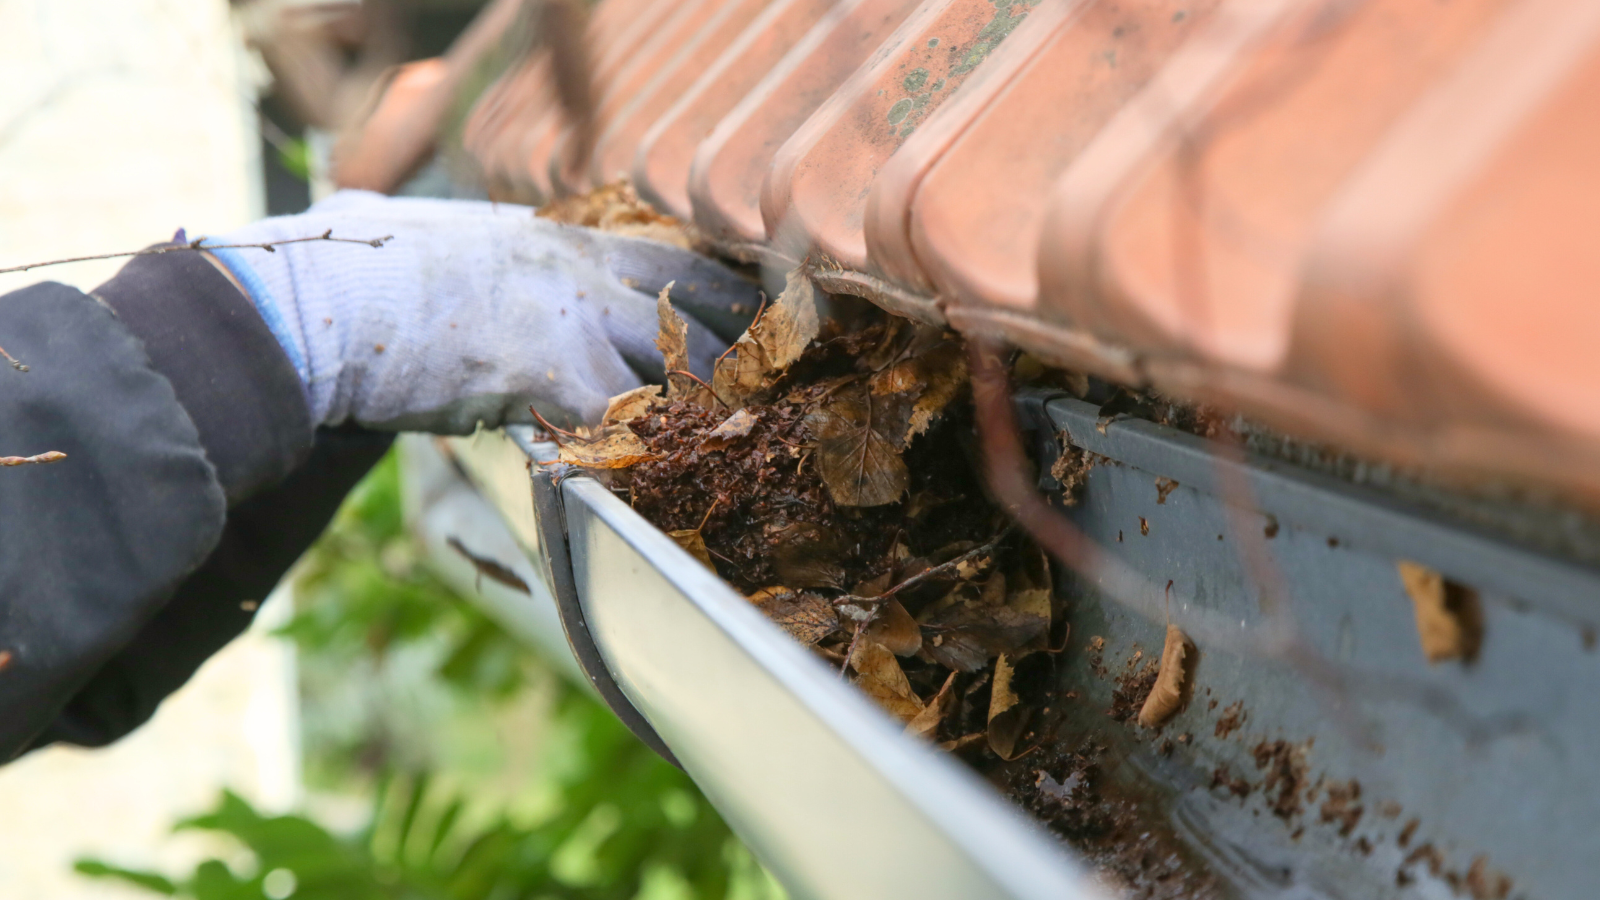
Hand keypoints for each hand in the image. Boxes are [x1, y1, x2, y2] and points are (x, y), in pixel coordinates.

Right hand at [209, 191, 757, 432]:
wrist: (317, 303)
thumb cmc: (344, 266)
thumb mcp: (411, 228)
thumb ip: (439, 234)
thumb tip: (378, 216)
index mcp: (549, 237)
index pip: (664, 253)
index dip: (709, 286)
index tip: (740, 309)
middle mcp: (576, 269)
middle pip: (691, 298)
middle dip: (732, 338)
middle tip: (766, 375)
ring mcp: (572, 316)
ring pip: (676, 359)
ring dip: (701, 402)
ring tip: (735, 437)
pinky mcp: (553, 371)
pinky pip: (627, 417)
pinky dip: (645, 448)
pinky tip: (660, 475)